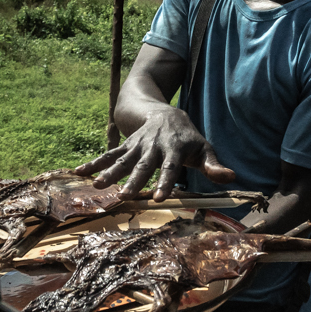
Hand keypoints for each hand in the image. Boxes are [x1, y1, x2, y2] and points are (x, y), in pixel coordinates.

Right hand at [79, 107, 236, 200]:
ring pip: (122, 160)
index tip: (162, 198)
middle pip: (143, 166)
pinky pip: (108, 155)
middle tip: (124, 196)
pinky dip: (94, 163)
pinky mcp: (125, 145)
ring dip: (109, 172)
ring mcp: (137, 145)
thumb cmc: (188, 139)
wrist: (166, 114)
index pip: (171, 168)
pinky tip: (79, 173)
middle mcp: (153, 147)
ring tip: (97, 185)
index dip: (166, 182)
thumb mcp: (204, 149)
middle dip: (133, 181)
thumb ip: (214, 165)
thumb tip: (231, 178)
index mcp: (174, 149)